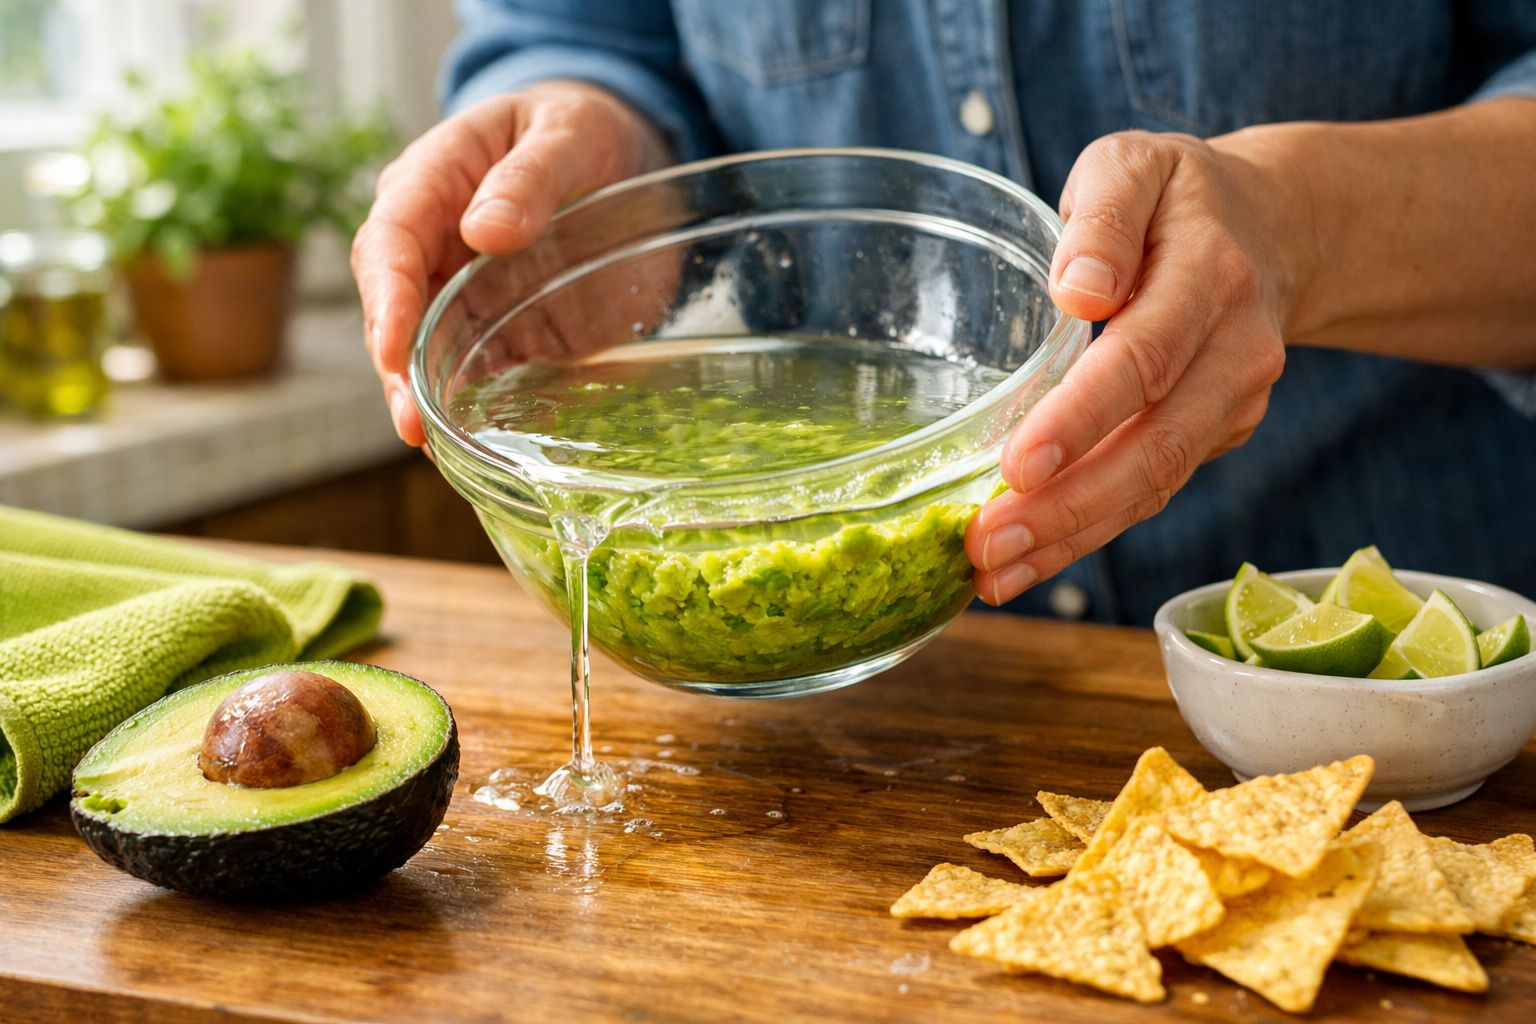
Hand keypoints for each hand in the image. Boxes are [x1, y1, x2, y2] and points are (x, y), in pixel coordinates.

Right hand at [351, 81, 670, 444]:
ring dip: (428, 397)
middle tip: (411, 423)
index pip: (389, 242)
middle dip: (396, 367)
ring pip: (429, 350)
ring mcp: (465, 293)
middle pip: (395, 309)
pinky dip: (482, 404)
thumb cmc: (578, 127)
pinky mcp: (504, 328)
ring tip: (435, 445)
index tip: (393, 344)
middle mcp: (434, 245)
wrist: (620, 149)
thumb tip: (486, 231)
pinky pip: (483, 370)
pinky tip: (495, 440)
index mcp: (430, 183)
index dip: (386, 297)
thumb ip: (529, 178)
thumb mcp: (564, 134)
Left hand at [967, 130, 1303, 604]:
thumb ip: (1105, 215)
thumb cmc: (1178, 197)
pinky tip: (1024, 563)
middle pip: (1154, 446)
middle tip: (986, 544)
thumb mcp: (1136, 164)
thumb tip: (1079, 288)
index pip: (1145, 357)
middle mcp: (1233, 353)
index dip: (1082, 418)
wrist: (1276, 230)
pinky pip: (1149, 493)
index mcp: (1210, 277)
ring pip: (1154, 485)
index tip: (1017, 465)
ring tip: (991, 574)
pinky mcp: (1213, 438)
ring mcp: (1231, 405)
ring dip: (1071, 539)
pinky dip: (1087, 535)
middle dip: (1068, 506)